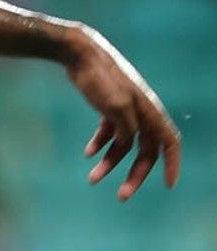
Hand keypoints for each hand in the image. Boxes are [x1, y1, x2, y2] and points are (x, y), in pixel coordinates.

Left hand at [66, 26, 181, 199]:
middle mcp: (142, 112)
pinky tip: (88, 154)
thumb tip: (127, 145)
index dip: (172, 164)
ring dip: (110, 162)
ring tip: (92, 179)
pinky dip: (100, 144)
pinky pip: (110, 131)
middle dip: (135, 174)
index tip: (168, 186)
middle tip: (122, 196)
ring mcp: (126, 109)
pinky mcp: (109, 106)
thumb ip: (125, 129)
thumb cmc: (99, 78)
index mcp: (150, 112)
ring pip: (124, 144)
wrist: (80, 54)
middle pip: (145, 150)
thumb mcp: (115, 108)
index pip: (170, 143)